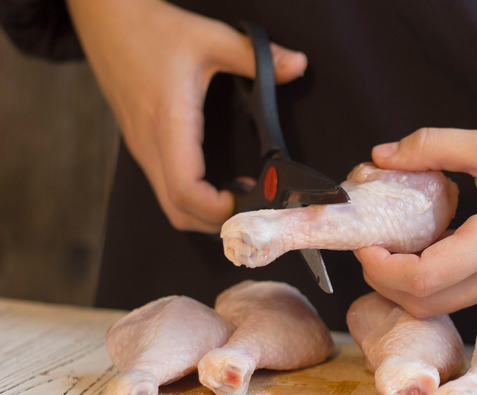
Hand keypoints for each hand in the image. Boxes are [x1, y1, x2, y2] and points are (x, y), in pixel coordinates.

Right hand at [66, 0, 306, 232]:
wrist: (105, 18)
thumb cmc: (153, 28)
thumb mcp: (211, 37)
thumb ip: (257, 57)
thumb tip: (299, 66)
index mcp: (169, 122)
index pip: (186, 190)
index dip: (219, 209)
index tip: (252, 199)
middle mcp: (150, 143)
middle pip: (178, 211)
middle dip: (217, 221)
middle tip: (255, 206)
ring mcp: (142, 148)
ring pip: (169, 204)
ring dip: (204, 212)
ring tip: (241, 196)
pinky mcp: (141, 145)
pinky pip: (164, 187)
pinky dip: (192, 198)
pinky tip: (219, 183)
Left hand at [355, 103, 476, 316]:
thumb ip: (431, 147)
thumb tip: (381, 155)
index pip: (423, 280)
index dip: (382, 269)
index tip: (365, 244)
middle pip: (426, 304)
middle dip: (386, 283)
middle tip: (370, 247)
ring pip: (443, 305)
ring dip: (407, 285)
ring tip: (392, 247)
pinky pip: (462, 293)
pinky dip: (432, 281)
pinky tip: (425, 246)